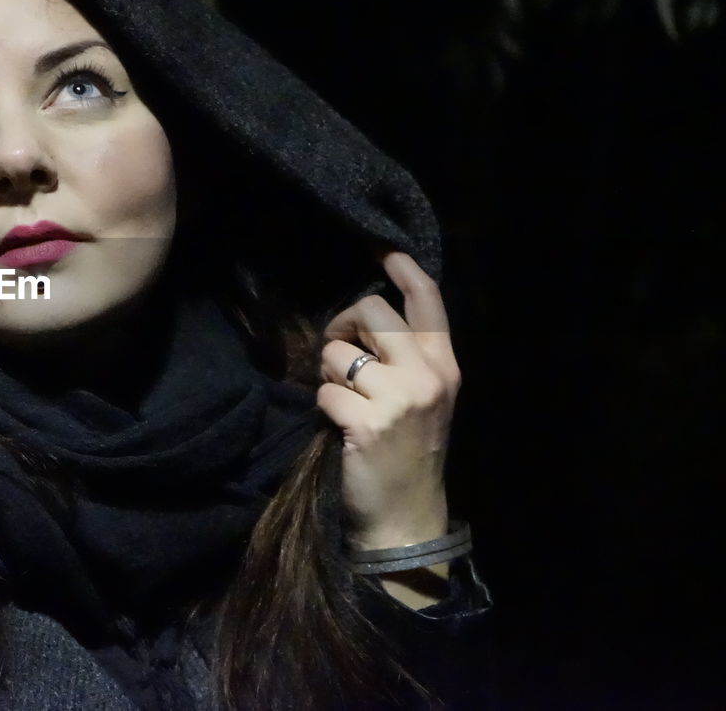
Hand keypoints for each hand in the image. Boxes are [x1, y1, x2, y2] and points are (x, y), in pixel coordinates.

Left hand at [317, 250, 459, 549]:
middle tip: (340, 356)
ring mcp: (399, 399)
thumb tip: (363, 317)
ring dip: (329, 372)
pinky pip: (324, 390)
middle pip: (371, 310)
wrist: (405, 518)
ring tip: (345, 400)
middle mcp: (428, 376)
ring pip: (339, 351)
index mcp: (445, 366)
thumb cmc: (408, 454)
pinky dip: (322, 406)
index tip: (383, 248)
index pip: (427, 300)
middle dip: (343, 325)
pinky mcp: (368, 424)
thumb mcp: (424, 399)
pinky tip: (339, 427)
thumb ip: (406, 358)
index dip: (402, 268)